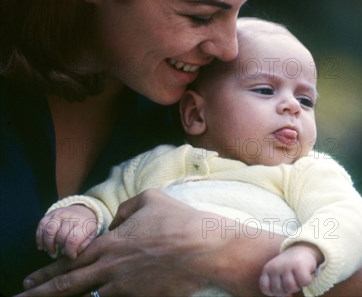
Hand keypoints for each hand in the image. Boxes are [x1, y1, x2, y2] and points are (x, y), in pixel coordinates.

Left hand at [18, 189, 283, 296]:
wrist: (207, 249)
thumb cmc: (180, 220)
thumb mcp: (149, 199)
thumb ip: (123, 210)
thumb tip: (115, 224)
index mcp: (110, 245)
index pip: (69, 264)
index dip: (45, 275)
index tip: (29, 283)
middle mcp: (112, 270)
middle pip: (69, 288)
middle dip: (43, 294)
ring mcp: (127, 289)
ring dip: (81, 295)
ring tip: (69, 295)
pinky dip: (110, 296)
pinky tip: (107, 293)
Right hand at [36, 205, 96, 258]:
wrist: (82, 210)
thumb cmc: (85, 227)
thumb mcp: (91, 235)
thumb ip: (83, 246)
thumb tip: (72, 255)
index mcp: (83, 223)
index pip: (73, 239)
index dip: (69, 251)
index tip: (70, 256)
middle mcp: (71, 217)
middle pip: (60, 236)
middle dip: (60, 247)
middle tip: (61, 252)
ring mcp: (59, 214)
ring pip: (49, 230)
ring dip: (48, 244)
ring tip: (52, 251)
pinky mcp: (49, 214)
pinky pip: (41, 226)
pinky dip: (40, 238)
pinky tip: (42, 246)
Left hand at [259, 242, 322, 296]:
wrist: (301, 249)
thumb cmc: (289, 267)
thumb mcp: (278, 275)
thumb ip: (278, 288)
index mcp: (267, 269)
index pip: (266, 288)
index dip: (274, 291)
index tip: (281, 284)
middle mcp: (275, 267)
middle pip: (279, 291)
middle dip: (287, 289)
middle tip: (292, 279)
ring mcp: (287, 265)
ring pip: (291, 288)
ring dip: (297, 286)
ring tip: (297, 277)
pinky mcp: (299, 265)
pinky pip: (304, 282)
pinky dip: (307, 281)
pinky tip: (305, 273)